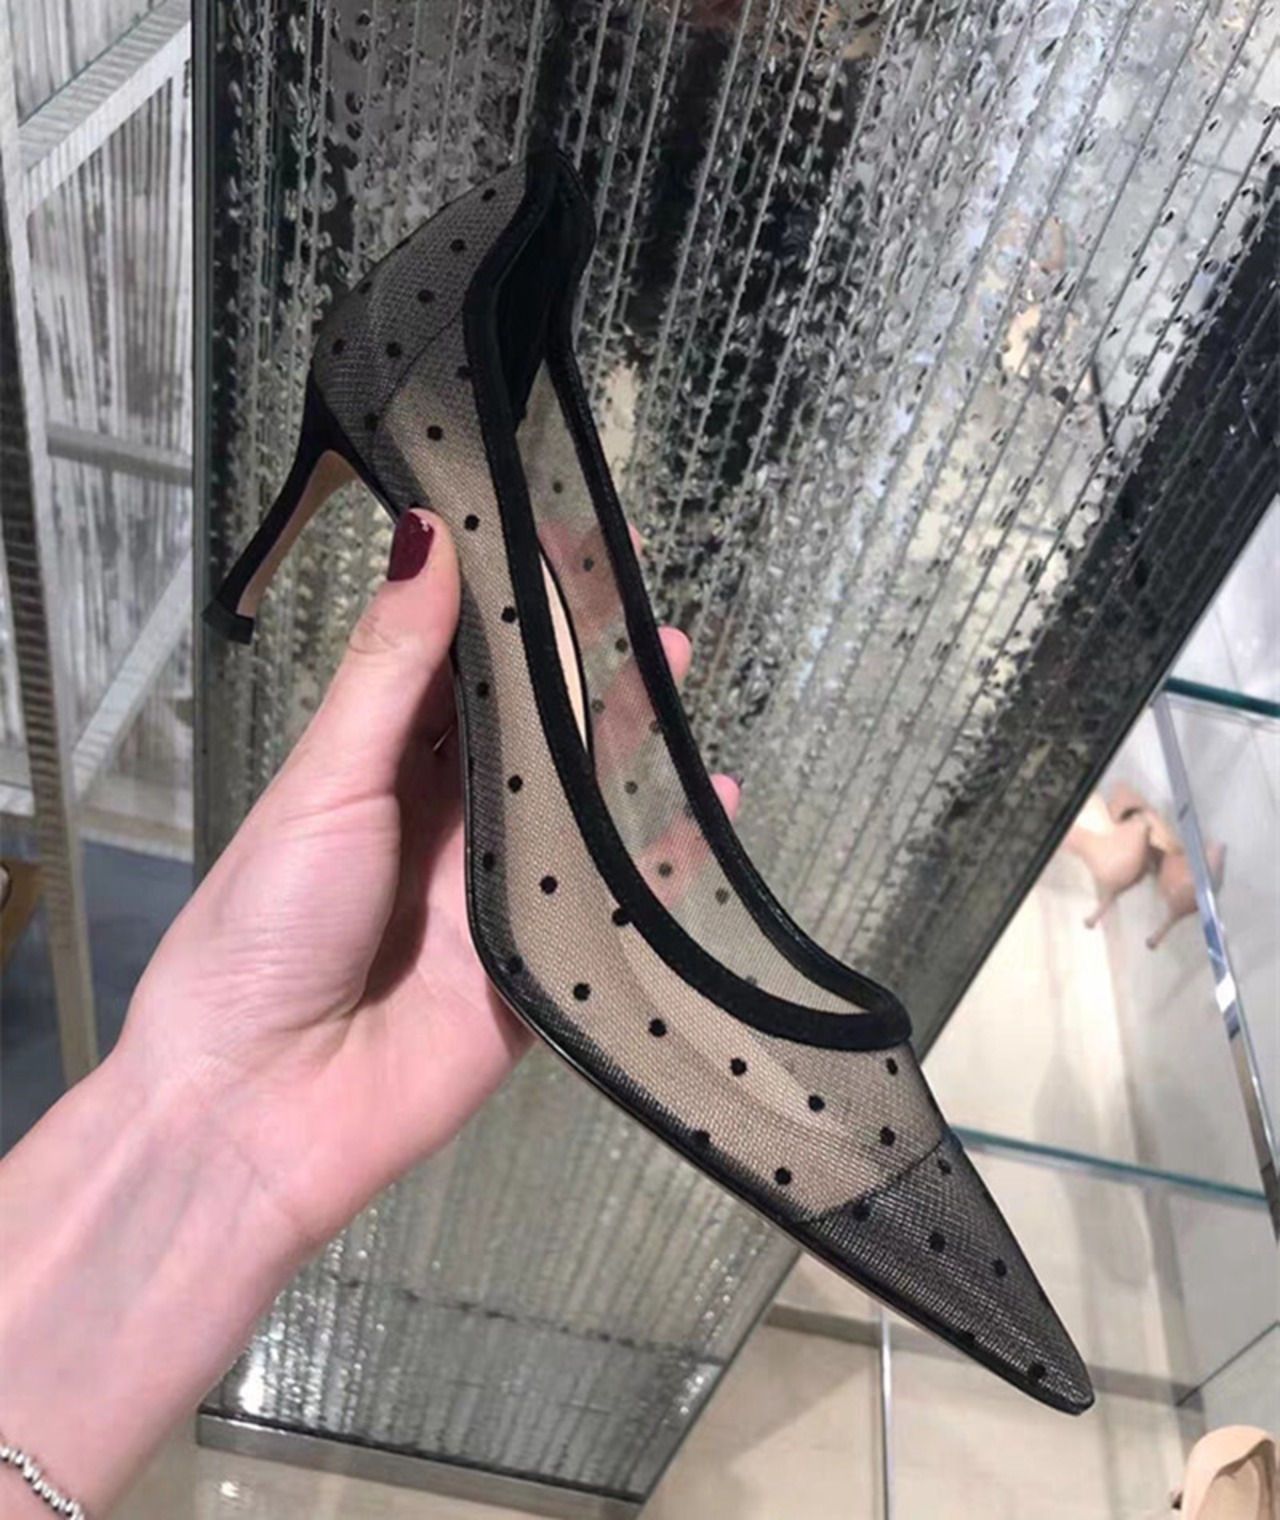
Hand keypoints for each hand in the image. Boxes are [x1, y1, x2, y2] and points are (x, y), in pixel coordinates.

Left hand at [120, 509, 739, 1252]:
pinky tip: (714, 804)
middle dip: (581, 648)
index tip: (558, 524)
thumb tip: (425, 533)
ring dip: (628, 728)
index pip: (459, 660)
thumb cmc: (266, 930)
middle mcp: (447, 817)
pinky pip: (620, 899)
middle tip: (639, 574)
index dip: (507, 593)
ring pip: (579, 793)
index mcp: (383, 766)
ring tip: (677, 654)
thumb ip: (391, 671)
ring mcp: (501, 890)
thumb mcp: (326, 784)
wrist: (255, 1111)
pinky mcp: (546, 965)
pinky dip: (669, 857)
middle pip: (530, 719)